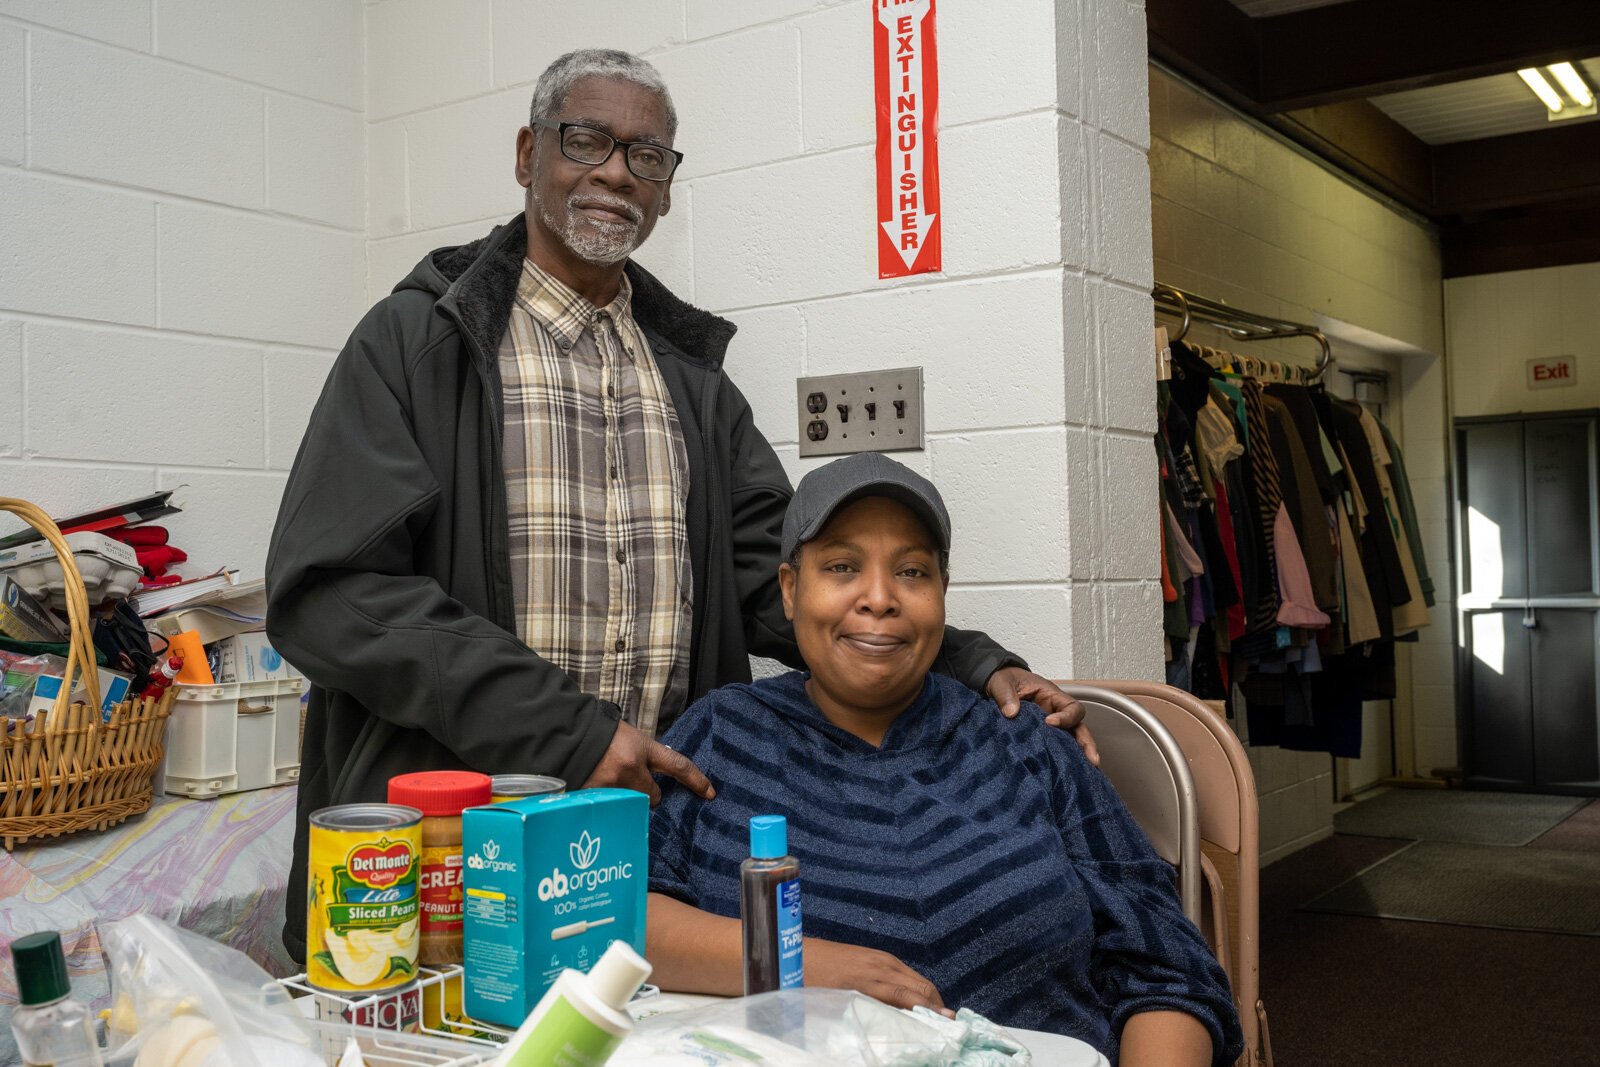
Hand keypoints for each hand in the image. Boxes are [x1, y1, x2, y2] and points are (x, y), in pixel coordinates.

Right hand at [580, 721, 714, 805]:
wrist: (565, 733)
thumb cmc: (599, 733)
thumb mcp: (628, 737)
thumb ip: (643, 756)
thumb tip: (655, 776)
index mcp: (641, 748)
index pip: (677, 765)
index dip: (695, 780)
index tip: (709, 792)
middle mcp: (629, 768)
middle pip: (653, 797)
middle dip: (646, 794)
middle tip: (631, 782)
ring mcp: (612, 785)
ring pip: (631, 805)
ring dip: (625, 800)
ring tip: (608, 782)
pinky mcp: (595, 798)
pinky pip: (611, 809)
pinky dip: (607, 805)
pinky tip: (596, 790)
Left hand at [803, 937, 950, 1015]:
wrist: (797, 954)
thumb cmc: (811, 984)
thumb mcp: (835, 1006)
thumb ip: (864, 1014)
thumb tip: (888, 1030)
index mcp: (869, 981)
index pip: (909, 996)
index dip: (930, 1011)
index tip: (948, 1023)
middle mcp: (880, 966)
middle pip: (920, 986)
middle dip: (938, 1005)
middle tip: (950, 1026)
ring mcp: (880, 957)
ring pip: (917, 978)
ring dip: (930, 996)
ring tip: (938, 1016)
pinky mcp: (878, 954)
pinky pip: (907, 971)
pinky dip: (918, 986)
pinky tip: (919, 1000)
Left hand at [986, 667, 1099, 766]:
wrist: (996, 685)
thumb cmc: (1005, 680)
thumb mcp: (1002, 682)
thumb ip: (1006, 695)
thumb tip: (1011, 713)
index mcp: (1051, 695)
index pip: (1070, 706)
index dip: (1066, 716)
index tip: (1049, 723)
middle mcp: (1056, 711)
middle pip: (1078, 726)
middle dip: (1086, 742)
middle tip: (1091, 758)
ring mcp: (1051, 726)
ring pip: (1071, 739)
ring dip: (1079, 754)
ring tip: (1085, 771)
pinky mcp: (1042, 737)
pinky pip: (1056, 747)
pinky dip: (1063, 758)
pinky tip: (1065, 772)